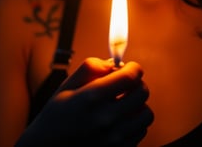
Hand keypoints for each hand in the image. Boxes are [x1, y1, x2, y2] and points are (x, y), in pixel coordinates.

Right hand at [16, 57, 153, 146]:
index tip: (129, 67)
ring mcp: (115, 139)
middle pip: (142, 93)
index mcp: (92, 98)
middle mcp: (106, 119)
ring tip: (123, 103)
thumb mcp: (67, 86)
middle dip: (136, 83)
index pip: (130, 77)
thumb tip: (112, 62)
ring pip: (146, 114)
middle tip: (125, 84)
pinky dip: (135, 122)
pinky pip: (141, 132)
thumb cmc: (56, 116)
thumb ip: (90, 68)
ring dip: (138, 104)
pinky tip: (120, 120)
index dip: (134, 68)